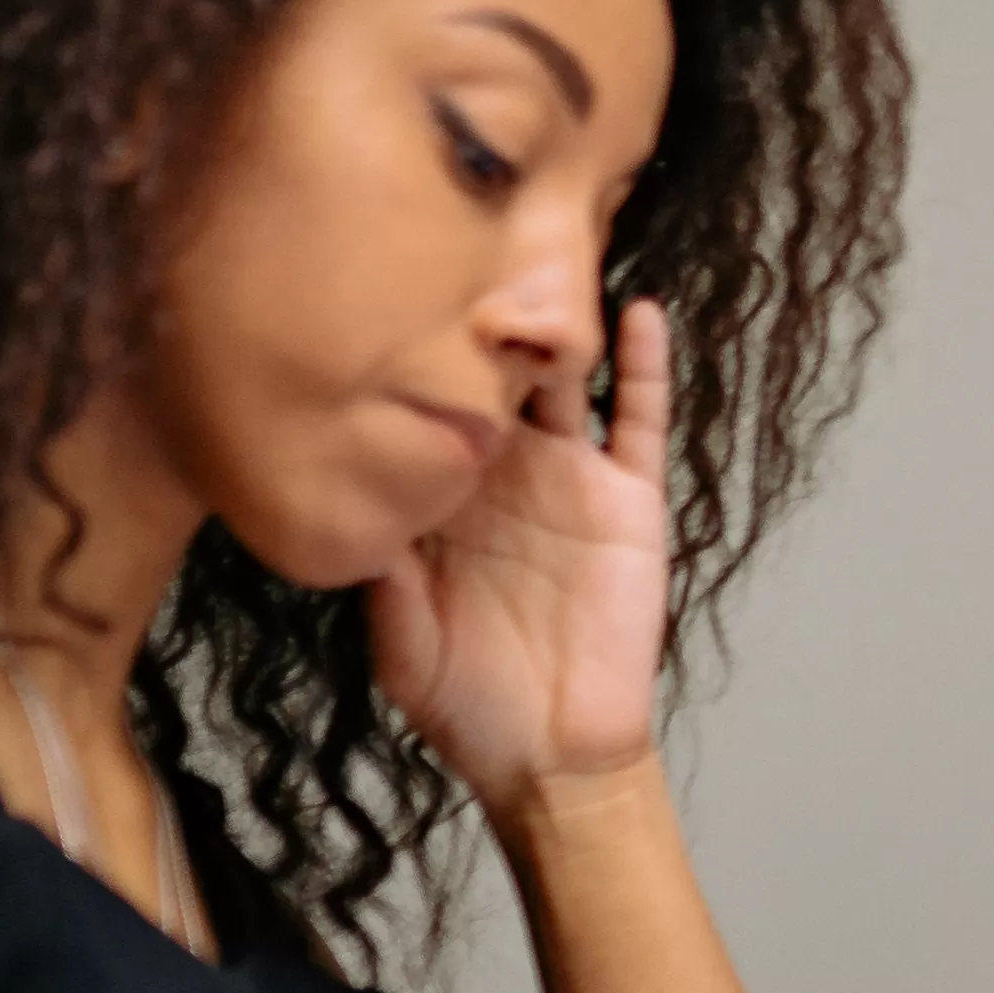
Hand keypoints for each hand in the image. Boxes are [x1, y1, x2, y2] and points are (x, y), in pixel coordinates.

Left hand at [371, 298, 674, 815]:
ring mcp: (570, 480)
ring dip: (559, 327)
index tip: (380, 296)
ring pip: (566, 381)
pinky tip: (640, 314)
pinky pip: (643, 419)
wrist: (554, 752)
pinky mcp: (629, 497)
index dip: (406, 361)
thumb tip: (347, 499)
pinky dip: (647, 366)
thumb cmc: (468, 706)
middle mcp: (505, 477)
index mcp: (443, 501)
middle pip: (493, 378)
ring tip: (549, 256)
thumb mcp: (399, 641)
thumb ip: (379, 574)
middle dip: (480, 320)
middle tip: (462, 240)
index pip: (422, 412)